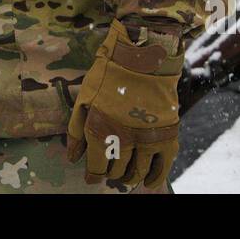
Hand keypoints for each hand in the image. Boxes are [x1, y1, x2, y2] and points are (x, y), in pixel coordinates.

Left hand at [67, 20, 185, 189]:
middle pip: (116, 171)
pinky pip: (162, 166)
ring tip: (124, 174)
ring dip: (129, 177)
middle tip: (108, 170)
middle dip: (110, 174)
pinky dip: (154, 178)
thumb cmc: (109, 74)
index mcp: (100, 130)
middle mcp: (124, 139)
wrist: (142, 56)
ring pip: (137, 171)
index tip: (92, 177)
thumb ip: (76, 131)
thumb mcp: (84, 98)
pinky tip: (147, 182)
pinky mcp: (166, 135)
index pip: (97, 168)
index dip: (93, 175)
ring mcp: (147, 138)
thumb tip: (72, 158)